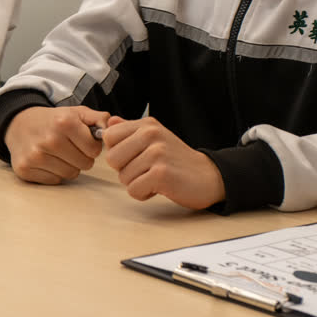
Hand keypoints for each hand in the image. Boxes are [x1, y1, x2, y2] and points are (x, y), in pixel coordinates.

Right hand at [4, 105, 108, 183]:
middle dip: (82, 157)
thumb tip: (114, 131)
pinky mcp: (25, 169)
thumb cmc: (54, 120)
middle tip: (71, 148)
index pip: (94, 150)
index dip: (92, 146)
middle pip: (85, 164)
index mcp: (65, 123)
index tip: (83, 141)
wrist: (20, 124)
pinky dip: (55, 173)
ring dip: (70, 166)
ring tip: (60, 154)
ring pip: (71, 174)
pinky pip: (55, 180)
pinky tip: (48, 160)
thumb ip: (100, 119)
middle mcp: (49, 140)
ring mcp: (35, 156)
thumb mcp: (77, 112)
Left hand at [102, 114, 225, 207]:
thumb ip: (131, 130)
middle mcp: (151, 134)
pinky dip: (144, 194)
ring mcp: (157, 153)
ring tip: (156, 177)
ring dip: (137, 183)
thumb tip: (109, 123)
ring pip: (123, 177)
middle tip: (147, 169)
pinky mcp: (160, 174)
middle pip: (112, 158)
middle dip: (125, 170)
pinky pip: (133, 190)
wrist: (207, 176)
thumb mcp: (156, 138)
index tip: (136, 156)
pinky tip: (160, 186)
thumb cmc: (177, 160)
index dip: (118, 152)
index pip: (109, 136)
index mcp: (148, 124)